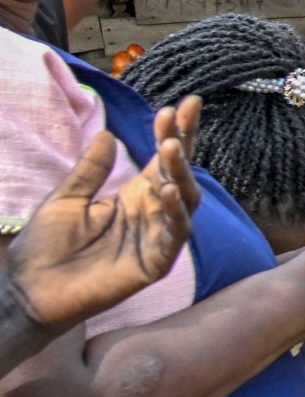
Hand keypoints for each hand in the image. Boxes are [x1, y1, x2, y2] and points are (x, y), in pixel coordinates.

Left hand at [6, 104, 199, 329]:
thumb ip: (90, 170)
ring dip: (181, 173)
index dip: (174, 133)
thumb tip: (109, 134)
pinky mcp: (154, 263)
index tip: (179, 105)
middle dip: (183, 144)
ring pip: (184, 201)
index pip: (162, 161)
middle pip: (180, 174)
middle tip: (177, 117)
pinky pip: (174, 235)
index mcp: (133, 197)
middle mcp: (151, 214)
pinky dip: (175, 214)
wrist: (29, 291)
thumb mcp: (66, 199)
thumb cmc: (45, 248)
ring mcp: (156, 238)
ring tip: (170, 148)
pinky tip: (166, 192)